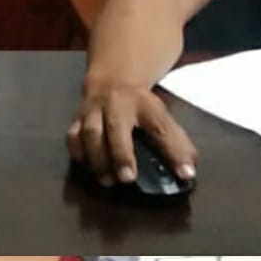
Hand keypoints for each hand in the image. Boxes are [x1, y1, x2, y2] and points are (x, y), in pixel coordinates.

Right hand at [66, 80, 197, 186]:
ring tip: (106, 180)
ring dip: (97, 157)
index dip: (175, 152)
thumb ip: (176, 143)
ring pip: (91, 132)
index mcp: (147, 106)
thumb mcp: (162, 117)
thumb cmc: (141, 107)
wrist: (112, 81)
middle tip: (127, 179)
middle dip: (121, 153)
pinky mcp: (77, 118)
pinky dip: (77, 151)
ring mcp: (95, 110)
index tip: (185, 173)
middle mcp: (118, 105)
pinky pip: (73, 135)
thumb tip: (188, 172)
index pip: (163, 129)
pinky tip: (85, 165)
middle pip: (117, 127)